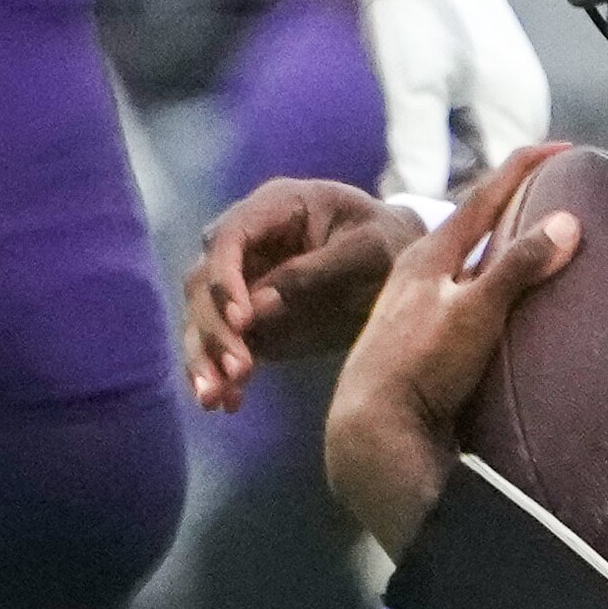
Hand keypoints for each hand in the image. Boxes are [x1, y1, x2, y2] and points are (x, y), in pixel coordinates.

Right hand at [183, 176, 412, 411]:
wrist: (404, 260)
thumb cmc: (391, 242)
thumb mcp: (369, 250)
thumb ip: (316, 273)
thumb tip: (258, 306)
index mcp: (273, 206)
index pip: (228, 239)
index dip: (225, 279)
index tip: (241, 321)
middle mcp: (246, 240)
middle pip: (204, 283)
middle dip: (214, 329)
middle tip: (235, 370)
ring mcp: (241, 278)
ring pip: (203, 316)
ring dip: (205, 357)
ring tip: (216, 397)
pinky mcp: (249, 315)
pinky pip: (224, 342)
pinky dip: (221, 372)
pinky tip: (228, 402)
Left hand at [320, 143, 578, 554]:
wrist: (376, 430)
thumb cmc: (419, 366)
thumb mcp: (473, 312)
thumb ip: (517, 266)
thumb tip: (566, 221)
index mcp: (427, 255)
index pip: (483, 196)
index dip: (523, 167)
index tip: (562, 146)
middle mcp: (420, 274)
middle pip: (472, 224)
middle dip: (513, 201)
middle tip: (553, 186)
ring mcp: (420, 308)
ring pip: (468, 260)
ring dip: (503, 244)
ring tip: (537, 238)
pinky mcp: (426, 341)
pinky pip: (469, 294)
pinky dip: (496, 282)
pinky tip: (508, 300)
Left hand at [326, 0, 547, 200]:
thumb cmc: (417, 14)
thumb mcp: (411, 89)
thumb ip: (419, 150)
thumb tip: (418, 204)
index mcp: (514, 113)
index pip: (504, 187)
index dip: (467, 213)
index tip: (426, 232)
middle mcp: (522, 108)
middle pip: (498, 176)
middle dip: (457, 195)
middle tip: (410, 215)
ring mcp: (509, 94)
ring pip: (485, 155)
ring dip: (451, 172)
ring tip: (409, 188)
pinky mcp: (491, 84)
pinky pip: (478, 133)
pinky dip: (452, 149)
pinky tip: (419, 155)